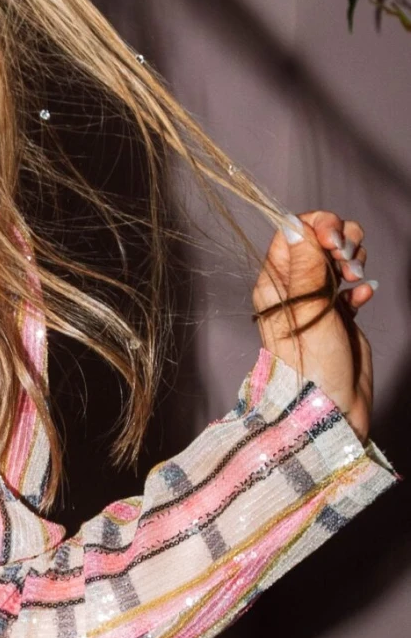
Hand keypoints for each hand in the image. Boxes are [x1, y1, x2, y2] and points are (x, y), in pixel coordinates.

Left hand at [253, 208, 375, 442]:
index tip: (335, 241)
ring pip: (335, 258)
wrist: (329, 410)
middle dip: (340, 239)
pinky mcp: (337, 315)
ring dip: (352, 259)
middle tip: (348, 262)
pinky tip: (362, 298)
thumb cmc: (311, 368)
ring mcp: (316, 301)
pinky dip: (360, 285)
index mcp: (275, 285)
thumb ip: (305, 268)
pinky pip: (350, 285)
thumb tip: (296, 226)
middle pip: (317, 239)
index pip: (290, 233)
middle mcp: (293, 289)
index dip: (317, 227)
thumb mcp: (308, 312)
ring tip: (355, 279)